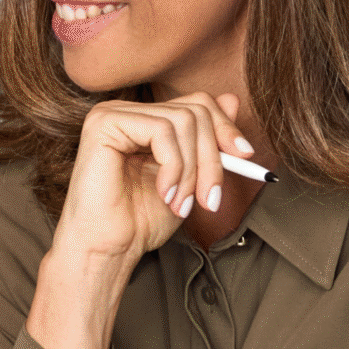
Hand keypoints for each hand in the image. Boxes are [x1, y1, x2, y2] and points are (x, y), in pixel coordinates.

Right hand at [28, 91, 254, 348]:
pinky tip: (165, 194)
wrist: (108, 249)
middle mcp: (126, 111)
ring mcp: (112, 114)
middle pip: (195, 110)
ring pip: (183, 121)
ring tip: (182, 203)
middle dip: (211, 158)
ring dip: (192, 169)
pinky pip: (161, 131)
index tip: (243, 159)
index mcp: (143, 120)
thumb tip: (233, 98)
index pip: (198, 104)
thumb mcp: (188, 178)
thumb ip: (206, 140)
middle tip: (209, 198)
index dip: (225, 129)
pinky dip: (173, 166)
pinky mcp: (104, 124)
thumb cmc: (140, 220)